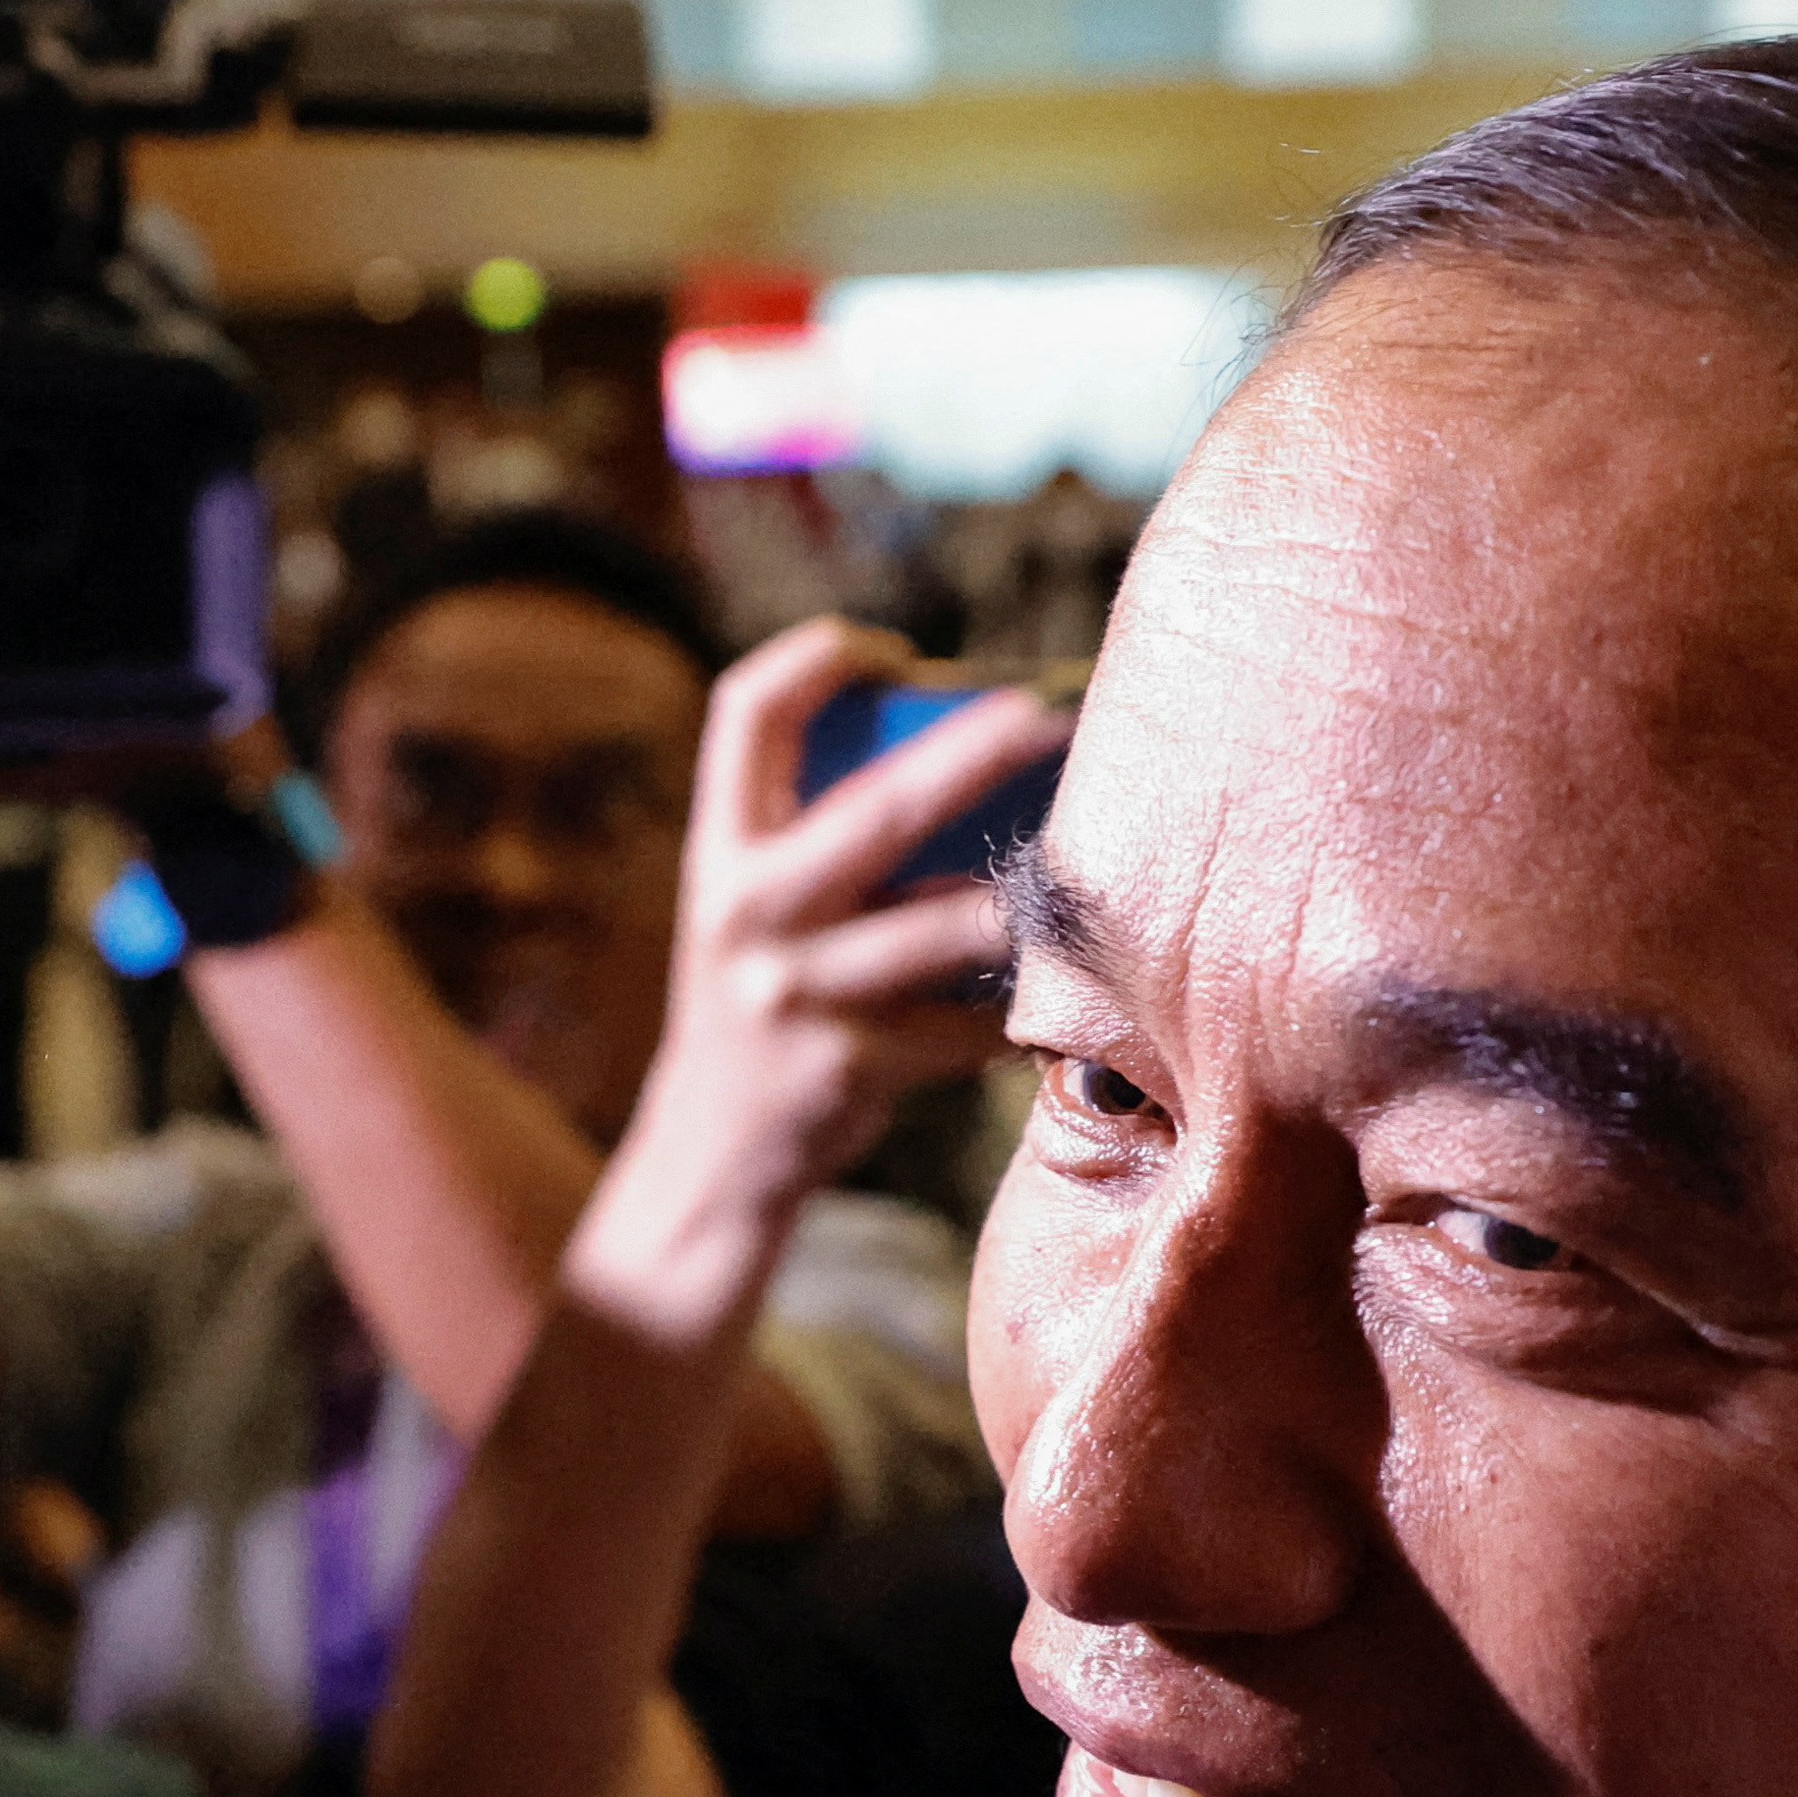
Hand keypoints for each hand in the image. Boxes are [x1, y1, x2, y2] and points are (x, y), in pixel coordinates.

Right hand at [643, 618, 1064, 1220]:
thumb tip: (976, 751)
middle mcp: (748, 913)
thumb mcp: (752, 906)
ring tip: (1085, 863)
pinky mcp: (856, 1066)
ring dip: (1019, 897)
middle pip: (873, 812)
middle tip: (1044, 715)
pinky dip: (1022, 1003)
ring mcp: (800, 994)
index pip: (747, 714)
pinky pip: (969, 1022)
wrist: (712, 1149)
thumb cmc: (766, 994)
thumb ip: (819, 835)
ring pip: (941, 929)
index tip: (887, 648)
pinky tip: (1069, 989)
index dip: (814, 659)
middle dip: (968, 757)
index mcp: (721, 851)